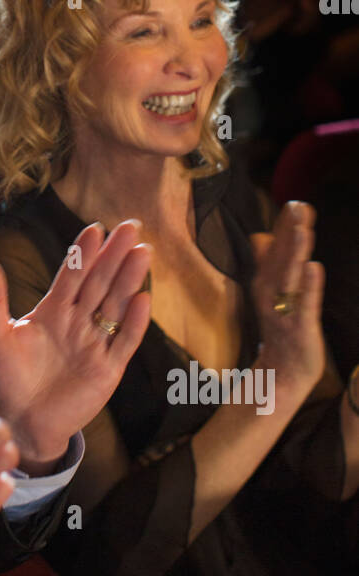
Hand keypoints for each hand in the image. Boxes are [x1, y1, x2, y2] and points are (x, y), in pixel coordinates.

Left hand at [0, 221, 151, 469]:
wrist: (24, 421)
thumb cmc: (9, 378)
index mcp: (52, 311)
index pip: (71, 276)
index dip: (83, 253)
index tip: (95, 228)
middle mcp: (77, 322)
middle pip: (99, 283)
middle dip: (114, 256)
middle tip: (131, 227)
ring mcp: (95, 344)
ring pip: (115, 306)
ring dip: (128, 280)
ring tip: (142, 252)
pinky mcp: (107, 370)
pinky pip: (123, 343)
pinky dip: (133, 323)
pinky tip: (143, 299)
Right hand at [250, 201, 324, 399]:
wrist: (281, 373)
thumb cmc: (279, 330)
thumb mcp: (270, 293)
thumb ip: (267, 264)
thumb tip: (260, 235)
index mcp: (265, 283)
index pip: (274, 249)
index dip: (283, 227)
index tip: (292, 202)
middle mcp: (271, 292)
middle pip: (280, 257)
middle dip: (288, 231)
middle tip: (297, 204)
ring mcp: (284, 309)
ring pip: (290, 276)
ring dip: (295, 252)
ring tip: (302, 229)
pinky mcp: (300, 326)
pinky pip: (305, 304)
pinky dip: (309, 286)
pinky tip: (315, 267)